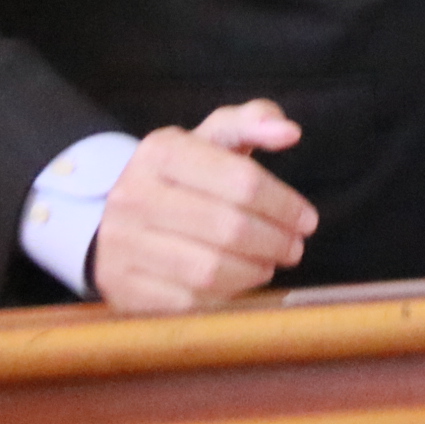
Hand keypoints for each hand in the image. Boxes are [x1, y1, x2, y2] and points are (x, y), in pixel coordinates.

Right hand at [91, 102, 316, 312]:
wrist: (117, 220)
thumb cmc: (182, 177)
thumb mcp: (211, 139)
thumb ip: (254, 122)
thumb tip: (290, 131)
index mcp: (160, 151)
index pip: (242, 180)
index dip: (284, 204)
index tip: (308, 220)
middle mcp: (133, 196)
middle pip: (229, 228)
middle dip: (275, 241)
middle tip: (295, 248)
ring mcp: (122, 245)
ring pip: (210, 269)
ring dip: (254, 270)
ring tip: (271, 263)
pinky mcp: (123, 288)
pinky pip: (190, 301)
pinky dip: (226, 295)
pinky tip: (240, 280)